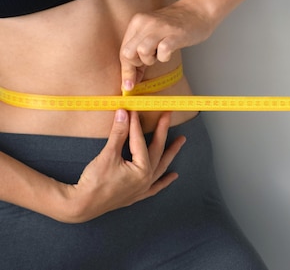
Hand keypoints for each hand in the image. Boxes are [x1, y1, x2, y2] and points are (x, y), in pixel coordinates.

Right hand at [64, 110, 184, 222]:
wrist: (82, 205)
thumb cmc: (94, 182)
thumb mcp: (107, 155)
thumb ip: (118, 134)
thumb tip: (123, 113)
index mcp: (141, 169)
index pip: (140, 141)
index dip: (136, 124)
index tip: (135, 110)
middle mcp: (146, 179)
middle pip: (157, 150)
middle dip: (162, 131)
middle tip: (167, 116)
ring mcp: (143, 188)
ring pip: (161, 167)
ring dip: (171, 153)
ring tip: (181, 140)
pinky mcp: (137, 195)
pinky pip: (155, 187)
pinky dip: (165, 181)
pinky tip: (173, 176)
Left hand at [119, 0, 212, 91]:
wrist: (198, 10)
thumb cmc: (176, 25)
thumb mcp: (153, 33)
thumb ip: (141, 51)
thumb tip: (131, 78)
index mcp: (137, 22)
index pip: (123, 50)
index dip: (126, 70)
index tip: (128, 85)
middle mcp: (145, 23)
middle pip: (127, 53)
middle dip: (136, 65)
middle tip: (150, 61)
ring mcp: (160, 28)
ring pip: (142, 52)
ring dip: (151, 60)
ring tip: (160, 54)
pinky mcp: (175, 34)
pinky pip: (162, 52)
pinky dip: (164, 57)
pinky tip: (169, 52)